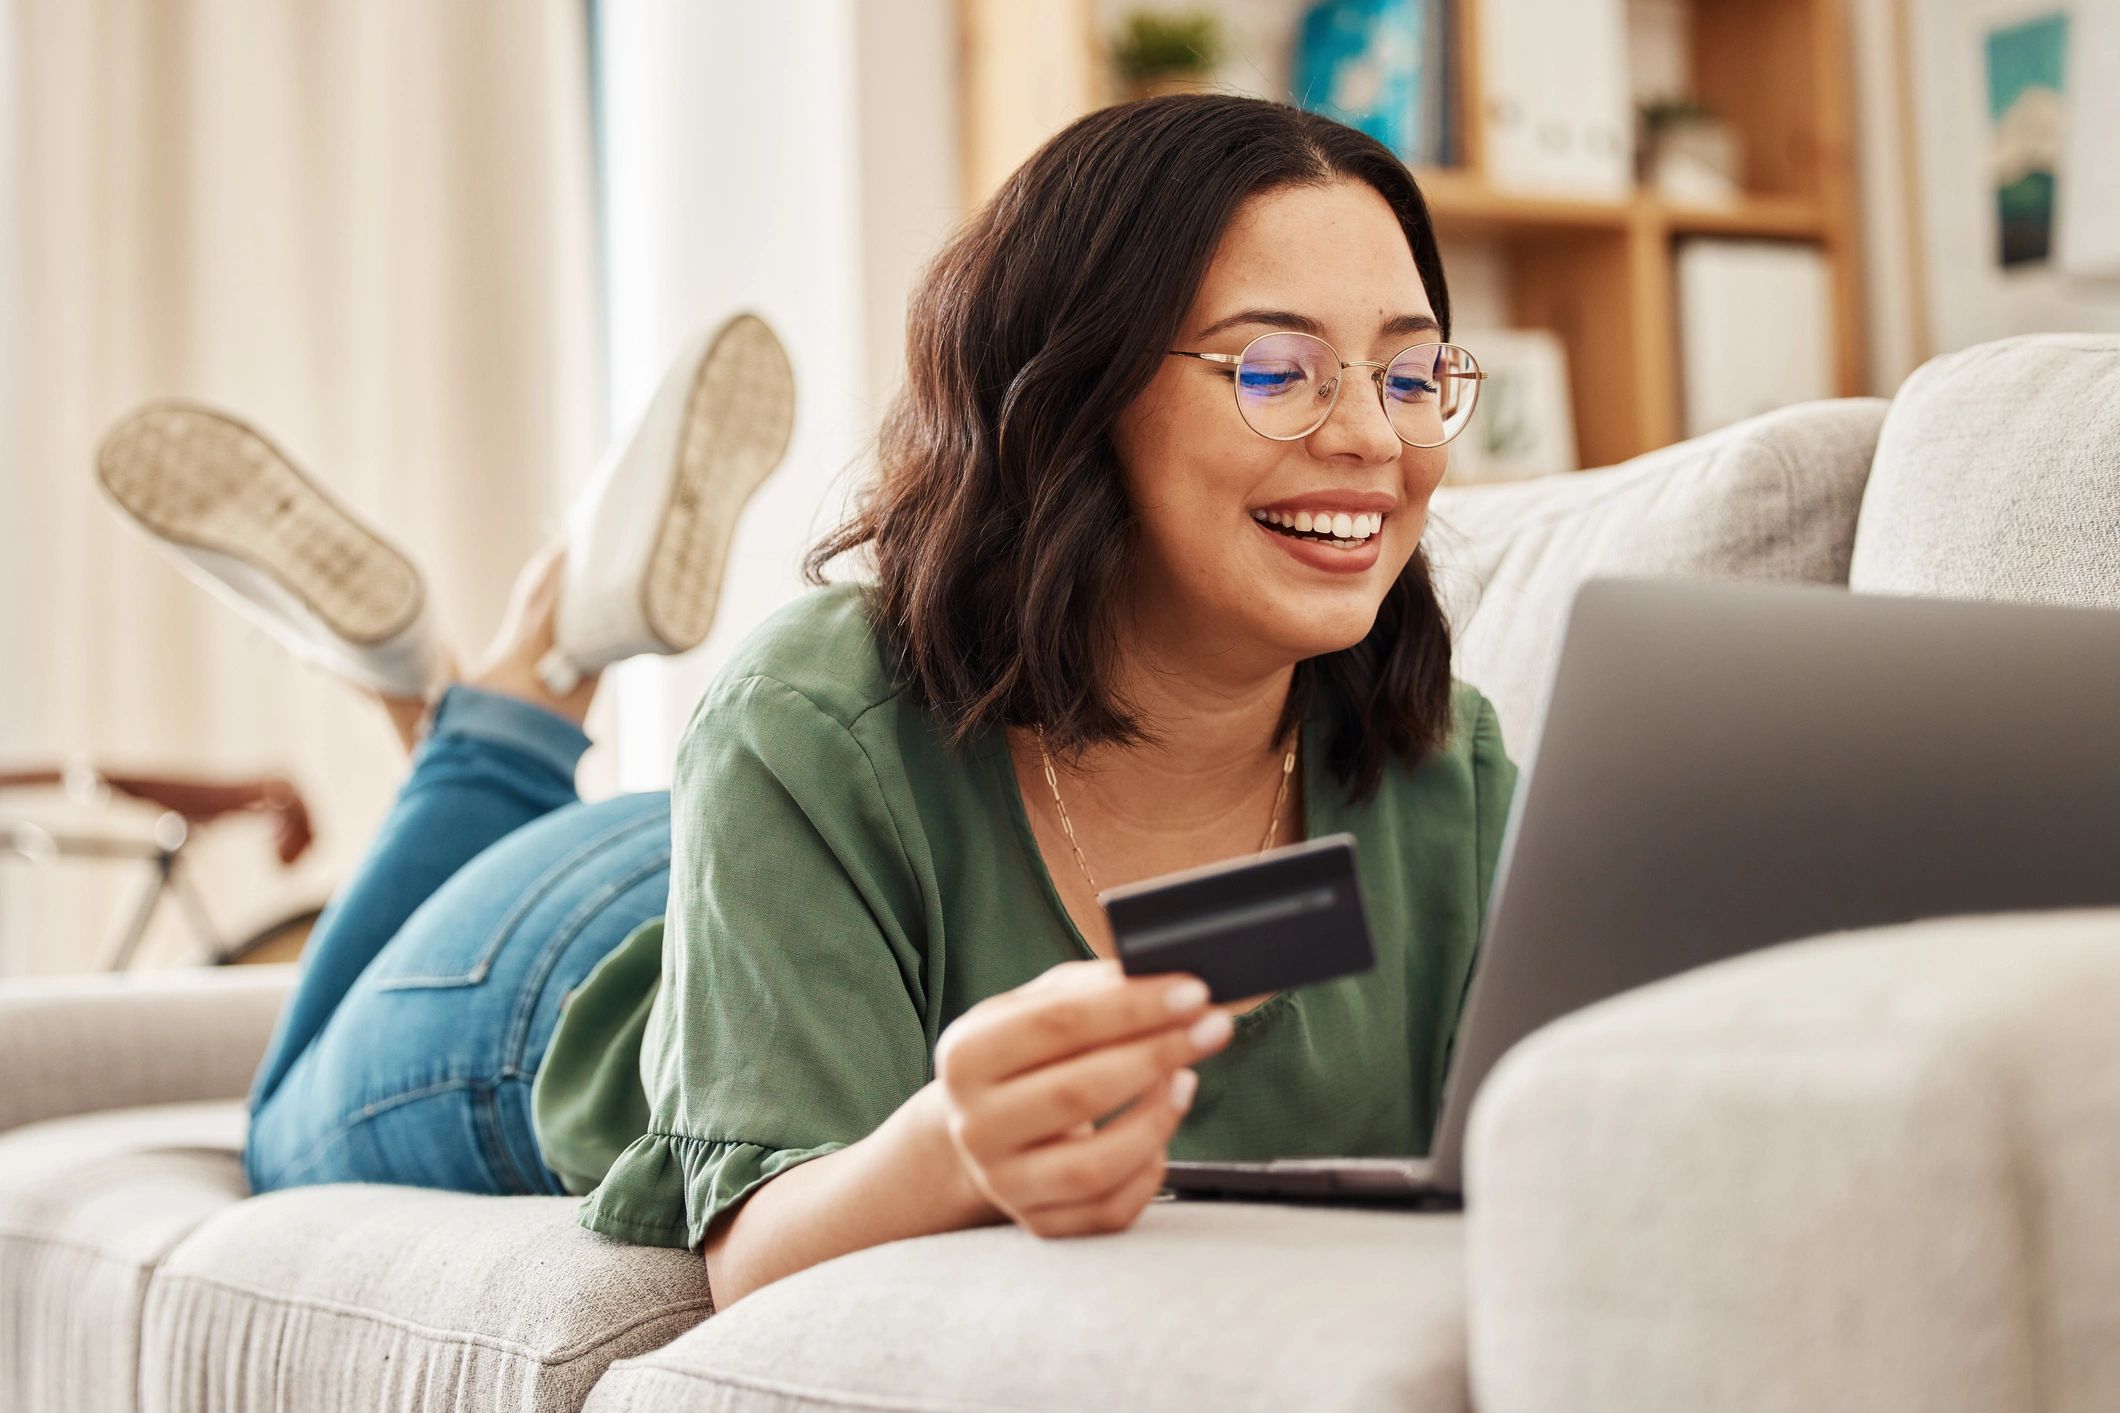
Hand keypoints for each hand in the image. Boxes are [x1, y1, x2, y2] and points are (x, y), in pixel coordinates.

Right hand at [932, 958, 1234, 1237]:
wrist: (980, 1125)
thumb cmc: (1021, 1054)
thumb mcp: (1034, 1006)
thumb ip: (1090, 989)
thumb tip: (1157, 982)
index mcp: (965, 1057)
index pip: (1055, 1025)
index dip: (1131, 1008)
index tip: (1191, 992)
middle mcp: (974, 1125)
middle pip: (1078, 1093)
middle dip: (1158, 1054)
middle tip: (1212, 1027)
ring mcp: (1003, 1182)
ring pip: (1094, 1166)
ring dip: (1157, 1119)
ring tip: (1187, 1079)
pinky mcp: (1039, 1224)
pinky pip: (1109, 1210)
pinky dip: (1149, 1170)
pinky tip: (1161, 1131)